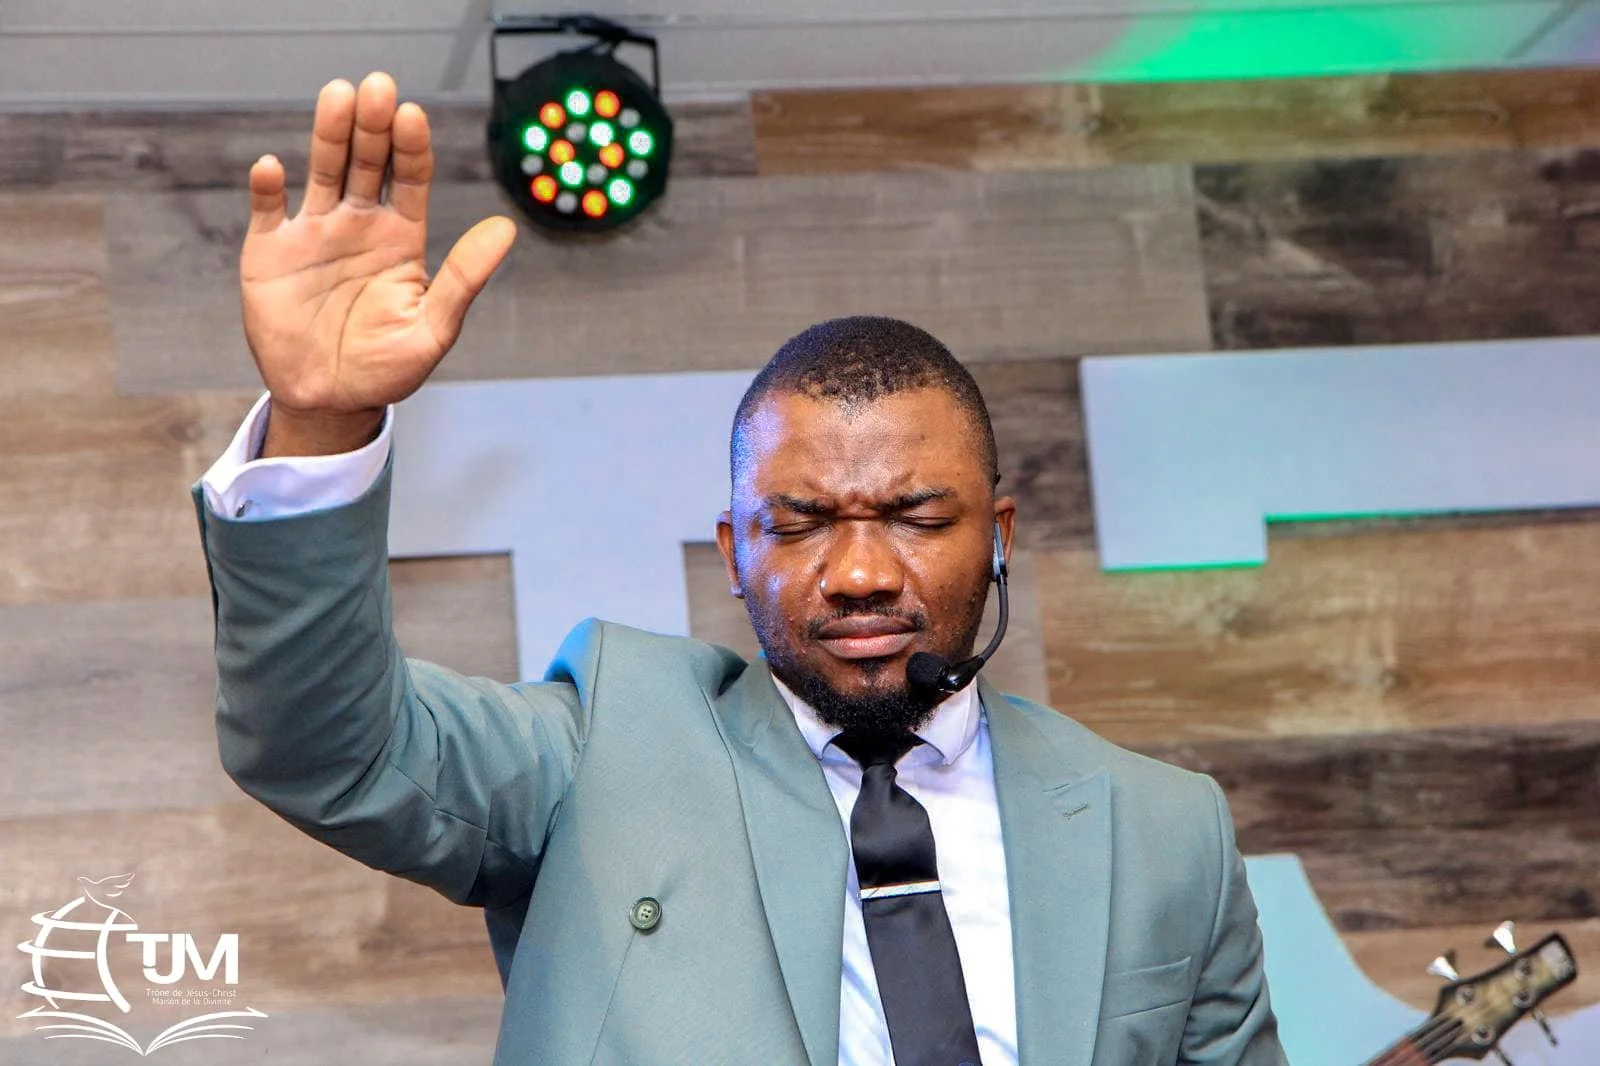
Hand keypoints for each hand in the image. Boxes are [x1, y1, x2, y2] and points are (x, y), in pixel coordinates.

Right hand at [241, 72, 516, 454]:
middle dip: (374, 126)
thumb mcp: (434, 328)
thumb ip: (464, 278)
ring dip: (328, 134)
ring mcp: (314, 232)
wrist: (331, 399)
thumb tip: (506, 230)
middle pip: (368, 161)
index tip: (414, 117)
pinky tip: (273, 169)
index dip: (412, 147)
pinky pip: (268, 211)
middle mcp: (360, 223)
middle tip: (379, 88)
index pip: (410, 179)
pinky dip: (267, 188)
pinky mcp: (271, 252)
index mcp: (402, 237)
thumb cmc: (387, 367)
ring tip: (337, 97)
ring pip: (323, 170)